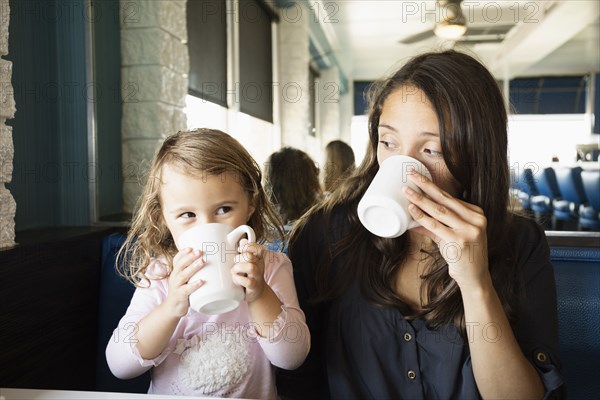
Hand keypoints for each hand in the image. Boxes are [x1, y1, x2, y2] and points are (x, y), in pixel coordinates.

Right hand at [165, 248, 205, 316]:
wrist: (173, 308)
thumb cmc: (183, 290)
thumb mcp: (185, 279)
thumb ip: (193, 270)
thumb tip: (212, 260)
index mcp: (176, 271)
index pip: (176, 259)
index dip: (182, 253)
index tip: (191, 247)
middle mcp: (174, 277)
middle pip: (180, 264)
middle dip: (190, 257)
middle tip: (199, 251)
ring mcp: (176, 286)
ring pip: (183, 275)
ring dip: (193, 268)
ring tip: (202, 262)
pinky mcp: (180, 295)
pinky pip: (186, 289)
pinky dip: (194, 285)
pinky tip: (201, 281)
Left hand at [231, 239, 267, 302]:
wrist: (257, 292)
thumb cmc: (250, 275)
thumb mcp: (248, 262)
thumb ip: (245, 251)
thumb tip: (242, 240)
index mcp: (258, 258)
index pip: (258, 248)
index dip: (248, 247)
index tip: (239, 249)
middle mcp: (259, 266)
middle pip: (250, 256)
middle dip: (239, 258)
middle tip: (235, 263)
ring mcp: (257, 276)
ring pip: (250, 267)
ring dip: (238, 268)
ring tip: (234, 272)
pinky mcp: (254, 286)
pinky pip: (248, 281)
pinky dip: (239, 280)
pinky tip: (236, 280)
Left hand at [402, 170, 489, 289]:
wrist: (475, 278)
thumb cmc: (462, 256)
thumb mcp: (450, 236)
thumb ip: (434, 226)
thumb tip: (412, 218)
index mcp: (476, 213)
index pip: (450, 197)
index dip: (432, 186)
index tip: (418, 176)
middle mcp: (475, 219)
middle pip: (445, 198)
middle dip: (425, 184)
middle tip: (411, 173)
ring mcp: (469, 230)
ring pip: (438, 210)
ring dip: (420, 199)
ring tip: (406, 191)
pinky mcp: (459, 241)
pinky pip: (435, 226)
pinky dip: (421, 217)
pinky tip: (411, 210)